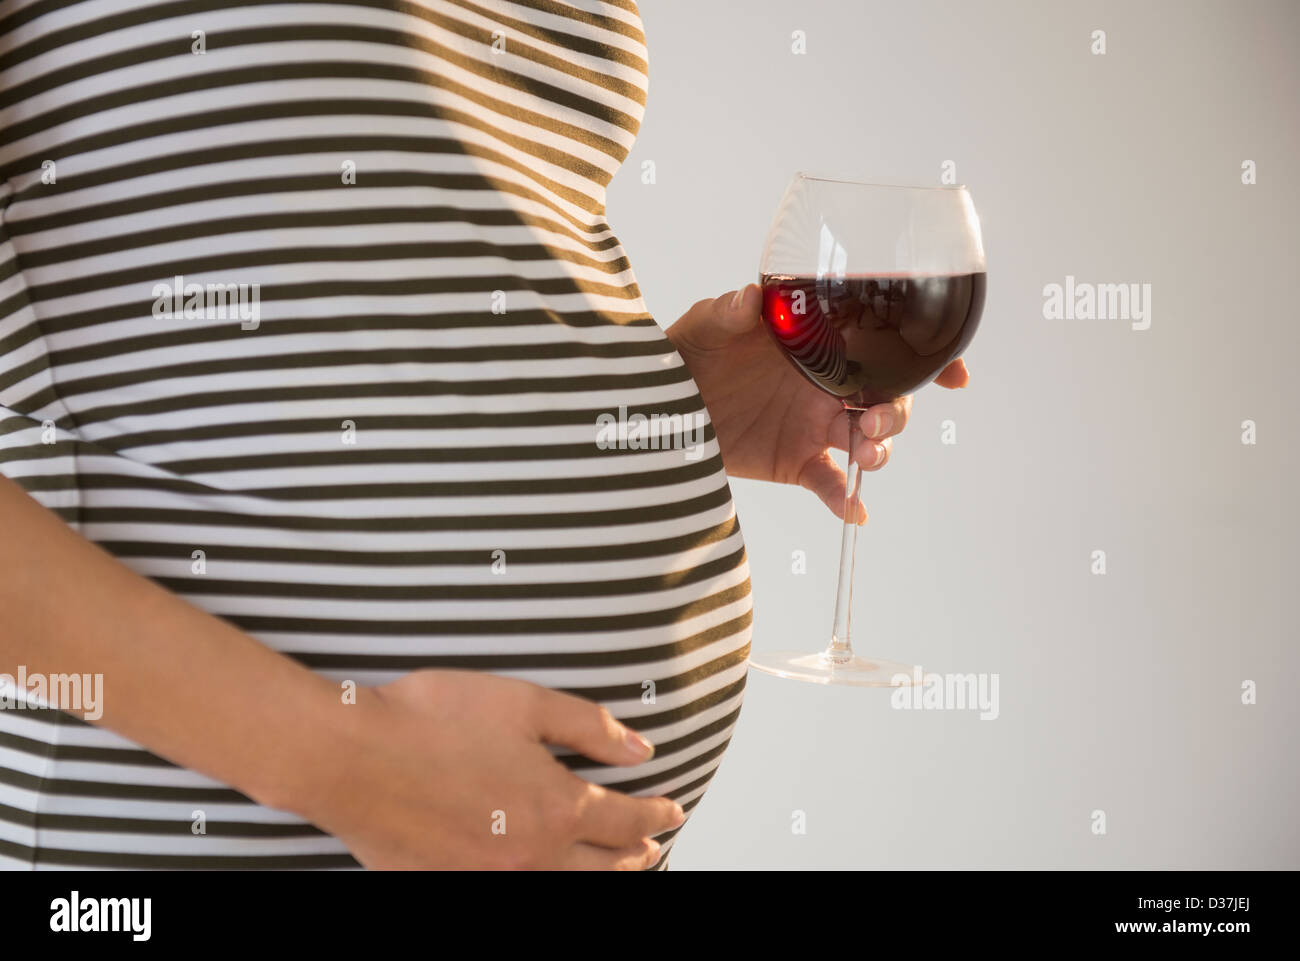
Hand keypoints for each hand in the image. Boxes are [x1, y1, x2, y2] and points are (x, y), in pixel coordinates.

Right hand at [302, 670, 684, 868]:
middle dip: (635, 854)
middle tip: (652, 846)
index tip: (672, 809)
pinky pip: (514, 892)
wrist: (351, 757)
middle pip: (603, 865)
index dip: (655, 814)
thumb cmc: (434, 719)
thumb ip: (590, 728)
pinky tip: (542, 874)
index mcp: (557, 807)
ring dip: (597, 877)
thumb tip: (642, 750)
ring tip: (615, 868)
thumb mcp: (525, 704)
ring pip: (563, 887)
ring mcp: (490, 878)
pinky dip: (545, 884)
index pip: (626, 820)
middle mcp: (532, 855)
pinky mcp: (451, 884)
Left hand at [667, 284, 969, 522]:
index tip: (954, 374)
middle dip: (898, 410)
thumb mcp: (705, 325)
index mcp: (820, 343)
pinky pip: (832, 483)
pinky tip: (854, 512)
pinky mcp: (796, 462)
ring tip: (868, 454)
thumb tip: (749, 298)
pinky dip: (847, 499)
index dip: (925, 359)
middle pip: (888, 398)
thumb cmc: (688, 351)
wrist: (658, 406)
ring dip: (880, 448)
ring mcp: (816, 425)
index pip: (883, 345)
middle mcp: (828, 384)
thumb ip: (729, 312)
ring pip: (869, 440)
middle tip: (872, 419)